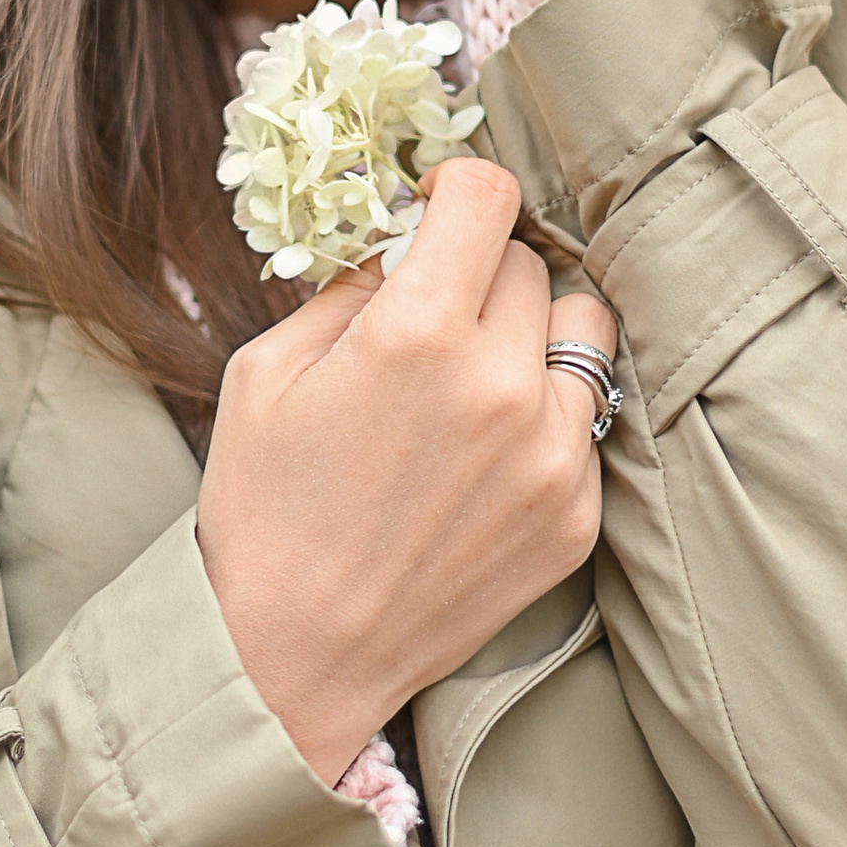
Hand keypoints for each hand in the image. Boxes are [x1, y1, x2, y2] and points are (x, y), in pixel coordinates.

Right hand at [196, 159, 619, 783]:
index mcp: (416, 334)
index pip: (487, 195)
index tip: (438, 209)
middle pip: (530, 264)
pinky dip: (542, 419)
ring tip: (475, 380)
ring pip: (583, 333)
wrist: (294, 659)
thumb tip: (407, 235)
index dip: (457, 187)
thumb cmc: (263, 509)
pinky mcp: (576, 514)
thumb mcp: (267, 372)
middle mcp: (500, 385)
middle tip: (432, 319)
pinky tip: (481, 459)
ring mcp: (551, 455)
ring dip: (533, 336)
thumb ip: (350, 287)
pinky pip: (584, 422)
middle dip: (481, 274)